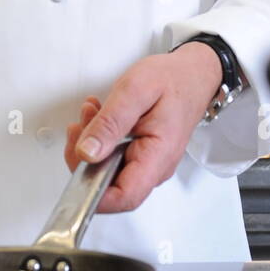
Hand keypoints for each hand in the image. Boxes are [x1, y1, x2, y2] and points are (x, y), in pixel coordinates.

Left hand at [64, 44, 223, 212]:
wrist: (193, 74)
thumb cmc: (173, 80)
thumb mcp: (135, 90)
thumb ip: (110, 123)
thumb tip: (87, 153)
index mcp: (158, 156)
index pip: (124, 197)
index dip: (93, 191)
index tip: (76, 162)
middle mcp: (154, 168)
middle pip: (109, 186)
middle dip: (85, 157)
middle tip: (81, 125)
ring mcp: (148, 164)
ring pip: (107, 171)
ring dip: (90, 144)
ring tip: (91, 112)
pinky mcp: (141, 156)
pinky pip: (112, 158)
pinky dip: (99, 139)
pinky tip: (99, 117)